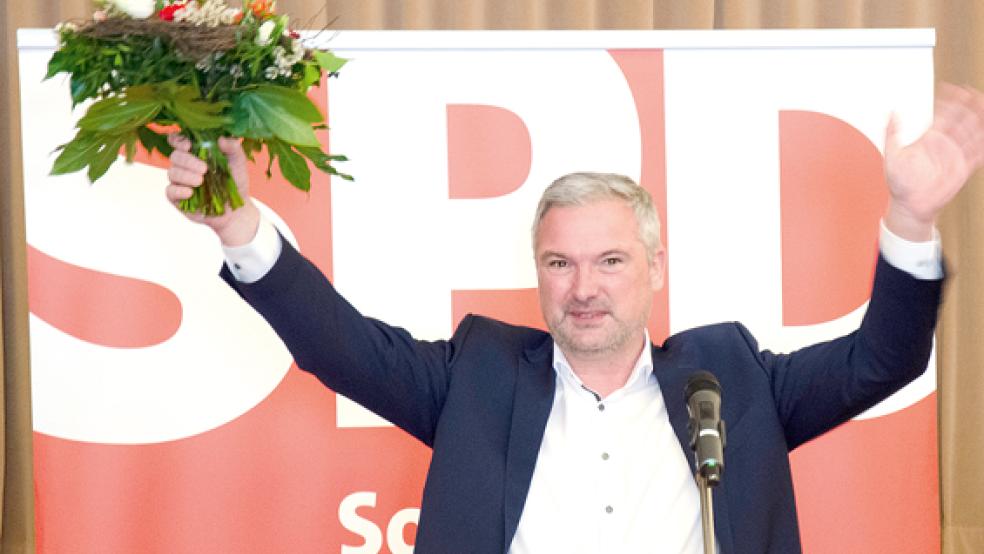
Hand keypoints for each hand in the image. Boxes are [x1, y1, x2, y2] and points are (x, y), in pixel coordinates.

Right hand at [165, 134, 260, 245]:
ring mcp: (179, 181)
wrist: (236, 209)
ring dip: (185, 176)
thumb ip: (233, 149)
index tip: (188, 145)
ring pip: (172, 173)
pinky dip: (179, 190)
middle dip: (187, 161)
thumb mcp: (238, 163)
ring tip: (201, 182)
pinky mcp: (177, 198)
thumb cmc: (235, 182)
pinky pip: (170, 191)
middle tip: (204, 169)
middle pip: (175, 156)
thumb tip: (222, 139)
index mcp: (196, 152)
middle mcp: (184, 165)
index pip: (178, 141)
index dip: (178, 140)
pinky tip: (190, 193)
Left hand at [884, 83, 983, 240]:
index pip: (944, 115)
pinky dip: (983, 144)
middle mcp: (945, 145)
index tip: (951, 88)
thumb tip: (892, 113)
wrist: (908, 205)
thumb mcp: (892, 155)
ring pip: (973, 134)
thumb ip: (892, 133)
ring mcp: (956, 156)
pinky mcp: (963, 169)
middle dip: (969, 105)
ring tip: (983, 105)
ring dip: (980, 120)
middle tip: (973, 91)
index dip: (949, 101)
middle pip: (962, 120)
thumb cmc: (898, 181)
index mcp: (930, 138)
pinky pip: (978, 154)